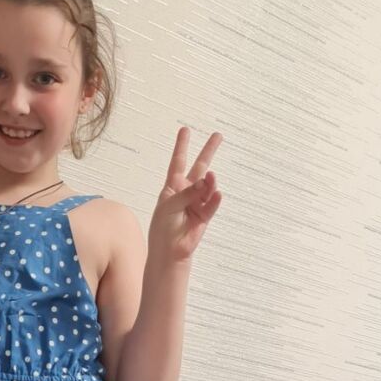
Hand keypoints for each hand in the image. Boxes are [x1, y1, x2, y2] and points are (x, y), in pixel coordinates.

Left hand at [149, 127, 223, 262]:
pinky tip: (217, 193)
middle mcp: (187, 192)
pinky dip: (214, 198)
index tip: (185, 130)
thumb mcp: (169, 207)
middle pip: (199, 167)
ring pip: (207, 186)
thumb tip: (205, 181)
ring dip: (209, 182)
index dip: (182, 146)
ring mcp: (197, 202)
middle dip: (208, 151)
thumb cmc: (163, 228)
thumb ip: (186, 193)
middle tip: (218, 135)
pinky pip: (212, 203)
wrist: (169, 251)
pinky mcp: (205, 215)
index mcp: (173, 187)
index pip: (178, 162)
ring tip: (210, 177)